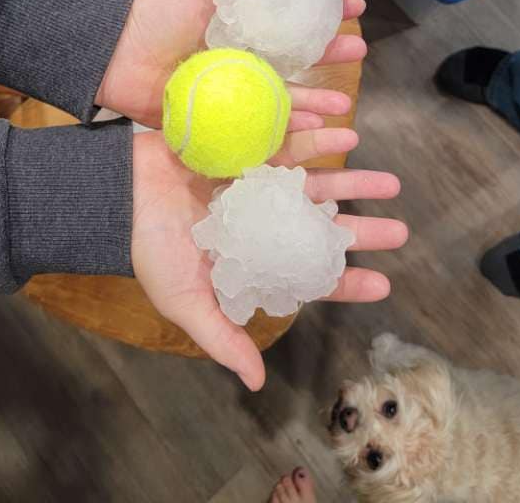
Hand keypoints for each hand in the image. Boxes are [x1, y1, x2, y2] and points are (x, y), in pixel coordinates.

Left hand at [96, 0, 366, 128]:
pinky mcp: (224, 115)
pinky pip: (261, 123)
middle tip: (358, 51)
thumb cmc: (152, 9)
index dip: (324, 9)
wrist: (113, 55)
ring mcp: (237, 85)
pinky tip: (313, 128)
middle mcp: (245, 51)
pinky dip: (289, 128)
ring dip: (318, 98)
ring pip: (286, 93)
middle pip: (297, 55)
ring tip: (343, 103)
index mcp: (242, 17)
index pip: (293, 13)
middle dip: (330, 53)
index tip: (352, 5)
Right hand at [131, 132, 407, 390]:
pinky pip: (290, 143)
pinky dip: (319, 139)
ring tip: (390, 184)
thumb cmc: (149, 249)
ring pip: (316, 184)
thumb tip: (257, 384)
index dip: (345, 282)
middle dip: (361, 230)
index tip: (384, 284)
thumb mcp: (185, 300)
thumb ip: (222, 336)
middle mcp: (262, 223)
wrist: (118, 193)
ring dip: (353, 183)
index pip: (308, 275)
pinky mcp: (248, 150)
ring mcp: (258, 185)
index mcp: (252, 259)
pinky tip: (348, 134)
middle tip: (400, 231)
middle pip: (321, 227)